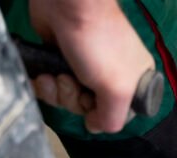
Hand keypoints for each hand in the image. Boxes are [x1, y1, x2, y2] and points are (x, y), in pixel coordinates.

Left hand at [29, 0, 155, 132]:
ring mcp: (84, 67)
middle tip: (72, 81)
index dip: (100, 113)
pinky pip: (51, 85)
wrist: (70, 5)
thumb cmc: (99, 44)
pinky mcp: (61, 59)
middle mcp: (110, 75)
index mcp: (133, 82)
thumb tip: (94, 127)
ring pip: (66, 98)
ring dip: (56, 91)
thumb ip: (112, 119)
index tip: (93, 100)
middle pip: (87, 108)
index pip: (116, 115)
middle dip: (73, 99)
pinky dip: (44, 83)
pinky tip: (42, 74)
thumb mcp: (117, 90)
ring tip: (55, 74)